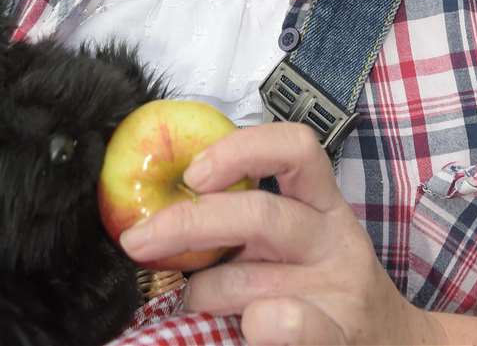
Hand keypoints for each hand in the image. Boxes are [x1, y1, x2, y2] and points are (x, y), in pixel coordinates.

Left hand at [119, 122, 442, 345]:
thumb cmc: (323, 287)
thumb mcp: (298, 240)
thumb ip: (249, 221)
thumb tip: (162, 209)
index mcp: (323, 203)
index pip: (295, 148)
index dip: (242, 150)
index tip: (193, 172)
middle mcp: (334, 238)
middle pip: (260, 214)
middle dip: (188, 224)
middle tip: (137, 239)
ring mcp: (339, 290)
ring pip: (254, 277)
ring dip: (203, 289)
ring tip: (190, 299)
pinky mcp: (339, 334)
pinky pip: (295, 324)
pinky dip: (267, 325)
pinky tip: (251, 328)